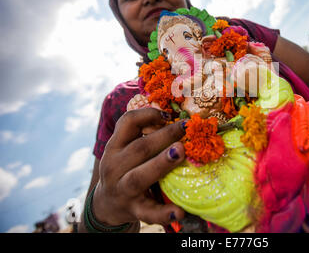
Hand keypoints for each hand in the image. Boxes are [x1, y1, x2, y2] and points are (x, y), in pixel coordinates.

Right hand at [91, 108, 186, 227]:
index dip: (147, 115)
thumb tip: (177, 119)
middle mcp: (114, 166)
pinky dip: (163, 213)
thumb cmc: (125, 170)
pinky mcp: (133, 210)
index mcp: (115, 147)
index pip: (126, 123)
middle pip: (139, 148)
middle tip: (184, 128)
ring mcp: (122, 189)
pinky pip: (148, 212)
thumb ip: (144, 136)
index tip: (167, 114)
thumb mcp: (125, 150)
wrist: (106, 205)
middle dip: (163, 136)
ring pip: (139, 177)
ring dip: (161, 163)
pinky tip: (179, 212)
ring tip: (180, 153)